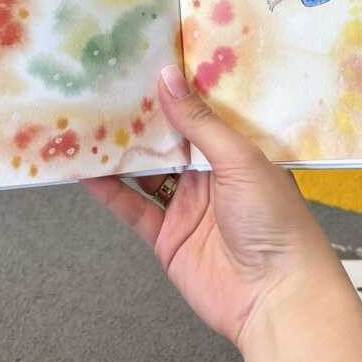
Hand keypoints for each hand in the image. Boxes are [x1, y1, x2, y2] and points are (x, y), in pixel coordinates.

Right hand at [81, 65, 331, 348]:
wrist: (276, 298)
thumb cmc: (274, 220)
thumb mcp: (239, 160)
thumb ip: (199, 123)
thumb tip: (166, 77)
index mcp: (235, 151)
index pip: (198, 114)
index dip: (171, 91)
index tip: (140, 62)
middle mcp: (209, 175)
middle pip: (166, 142)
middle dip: (137, 120)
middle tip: (102, 88)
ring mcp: (186, 207)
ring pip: (144, 173)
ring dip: (118, 153)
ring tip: (84, 123)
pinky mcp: (167, 238)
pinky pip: (133, 209)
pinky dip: (109, 192)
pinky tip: (86, 172)